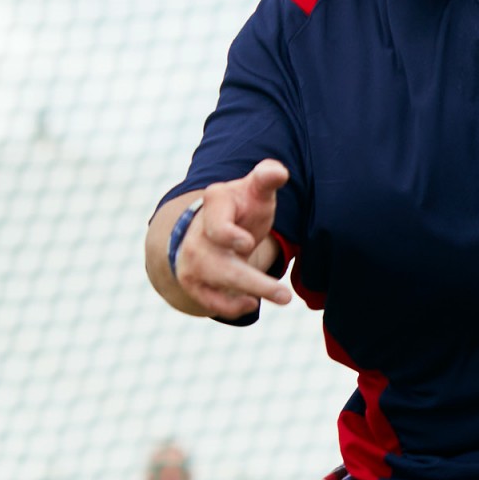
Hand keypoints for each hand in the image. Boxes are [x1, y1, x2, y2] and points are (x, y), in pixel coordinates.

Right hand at [174, 159, 294, 321]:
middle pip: (220, 266)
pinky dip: (231, 307)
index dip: (229, 236)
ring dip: (249, 294)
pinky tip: (252, 303)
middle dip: (253, 282)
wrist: (215, 226)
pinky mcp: (194, 282)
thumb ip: (267, 178)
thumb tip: (278, 172)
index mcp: (214, 205)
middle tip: (285, 296)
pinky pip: (209, 301)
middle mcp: (198, 236)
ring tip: (282, 298)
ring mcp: (192, 261)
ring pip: (217, 284)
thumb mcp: (256, 190)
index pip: (215, 225)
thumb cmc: (244, 206)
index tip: (247, 243)